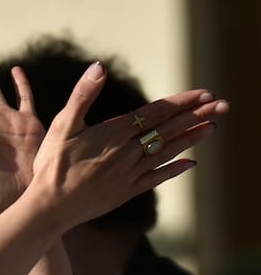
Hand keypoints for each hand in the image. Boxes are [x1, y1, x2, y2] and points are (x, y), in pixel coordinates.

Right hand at [26, 62, 227, 229]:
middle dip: (197, 116)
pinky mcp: (127, 191)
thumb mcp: (62, 124)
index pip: (156, 112)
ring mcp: (130, 173)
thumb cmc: (51, 164)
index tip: (204, 94)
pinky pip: (157, 178)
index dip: (181, 102)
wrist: (50, 207)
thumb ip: (82, 95)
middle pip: (169, 130)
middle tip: (223, 106)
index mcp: (115, 132)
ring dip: (192, 138)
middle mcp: (129, 152)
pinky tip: (190, 164)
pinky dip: (175, 169)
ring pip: (168, 152)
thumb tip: (99, 67)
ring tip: (212, 128)